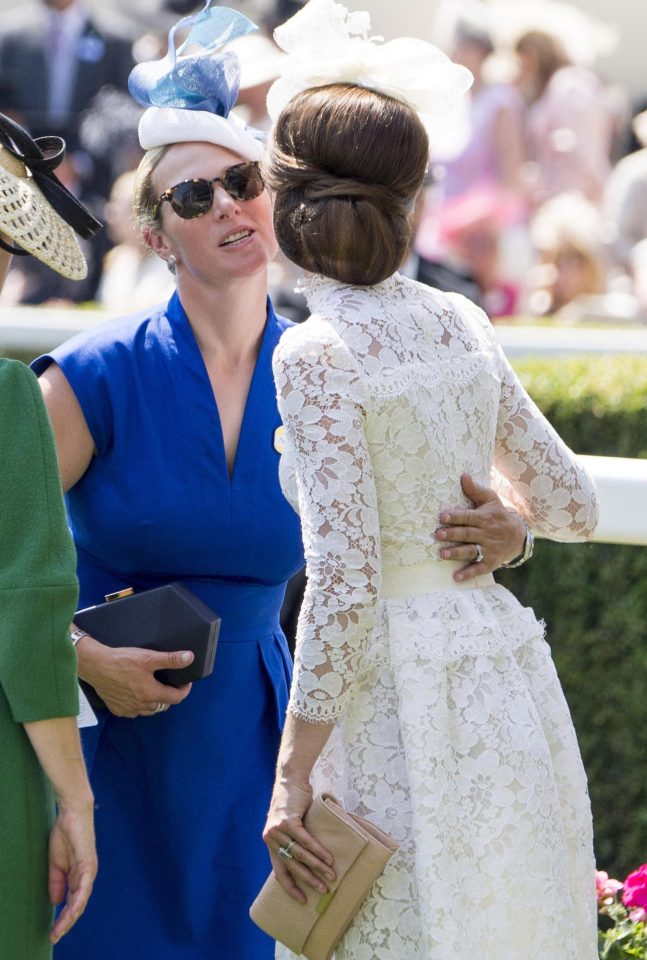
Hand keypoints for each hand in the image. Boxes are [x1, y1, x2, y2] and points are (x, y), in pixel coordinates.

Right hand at [49, 798, 96, 943]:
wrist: (72, 813)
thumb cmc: (65, 835)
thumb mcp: (56, 863)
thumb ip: (57, 882)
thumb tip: (57, 903)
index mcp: (79, 876)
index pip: (72, 902)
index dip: (63, 917)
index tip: (53, 931)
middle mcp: (87, 876)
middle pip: (77, 905)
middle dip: (66, 922)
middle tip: (55, 936)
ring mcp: (89, 870)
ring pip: (81, 899)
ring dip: (71, 916)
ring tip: (60, 929)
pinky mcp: (88, 864)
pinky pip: (84, 886)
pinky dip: (79, 899)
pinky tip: (73, 911)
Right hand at [77, 637, 193, 717]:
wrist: (96, 665)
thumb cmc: (122, 661)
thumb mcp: (149, 657)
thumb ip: (170, 659)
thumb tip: (189, 658)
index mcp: (151, 694)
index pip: (176, 698)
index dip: (184, 690)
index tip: (185, 682)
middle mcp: (141, 706)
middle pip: (163, 705)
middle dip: (169, 696)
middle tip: (169, 683)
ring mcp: (128, 709)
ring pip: (149, 710)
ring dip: (155, 702)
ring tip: (154, 688)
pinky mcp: (117, 709)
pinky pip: (134, 711)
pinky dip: (139, 705)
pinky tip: (137, 694)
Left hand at [263, 779, 334, 903]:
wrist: (290, 780)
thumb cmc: (293, 803)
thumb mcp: (288, 825)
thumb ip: (292, 841)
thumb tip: (308, 862)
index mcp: (270, 843)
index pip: (279, 872)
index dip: (291, 887)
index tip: (303, 899)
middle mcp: (271, 839)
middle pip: (292, 866)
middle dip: (309, 880)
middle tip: (323, 890)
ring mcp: (278, 830)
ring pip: (300, 854)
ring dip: (317, 867)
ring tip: (331, 875)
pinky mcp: (288, 821)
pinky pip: (305, 840)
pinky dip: (318, 850)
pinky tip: (328, 858)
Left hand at [435, 474, 526, 580]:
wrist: (519, 536)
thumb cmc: (498, 515)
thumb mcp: (491, 500)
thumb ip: (475, 490)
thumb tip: (463, 475)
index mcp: (485, 517)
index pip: (468, 517)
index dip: (456, 516)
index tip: (442, 516)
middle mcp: (487, 534)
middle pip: (468, 534)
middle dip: (453, 534)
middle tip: (437, 534)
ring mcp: (489, 549)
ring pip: (472, 550)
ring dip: (457, 553)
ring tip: (442, 554)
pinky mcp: (490, 562)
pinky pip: (479, 568)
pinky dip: (469, 573)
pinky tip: (456, 577)